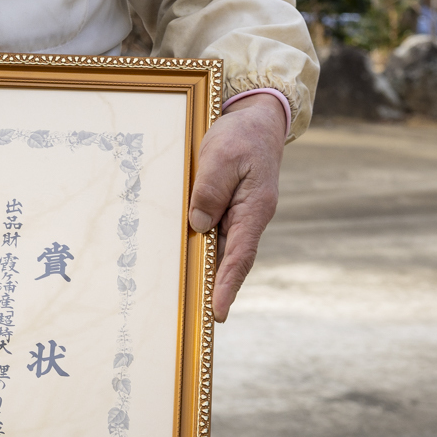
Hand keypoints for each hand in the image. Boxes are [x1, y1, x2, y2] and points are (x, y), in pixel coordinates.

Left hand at [188, 91, 286, 321]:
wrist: (255, 119)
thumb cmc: (240, 136)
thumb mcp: (221, 157)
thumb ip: (209, 190)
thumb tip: (199, 225)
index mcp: (254, 209)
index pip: (239, 256)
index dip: (226, 285)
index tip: (216, 312)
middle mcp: (248, 218)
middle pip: (230, 260)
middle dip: (215, 289)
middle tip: (195, 316)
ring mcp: (238, 214)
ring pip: (219, 248)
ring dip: (205, 271)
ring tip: (184, 298)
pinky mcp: (226, 207)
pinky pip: (212, 232)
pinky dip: (200, 248)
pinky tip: (182, 259)